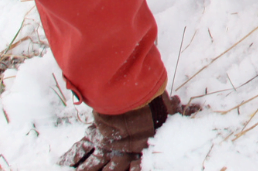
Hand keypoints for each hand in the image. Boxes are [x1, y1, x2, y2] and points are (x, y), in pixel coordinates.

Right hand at [60, 92, 198, 170]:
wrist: (137, 94)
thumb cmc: (158, 102)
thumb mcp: (173, 110)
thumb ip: (182, 111)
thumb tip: (196, 108)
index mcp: (141, 151)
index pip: (137, 169)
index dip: (133, 169)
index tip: (132, 168)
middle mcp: (123, 154)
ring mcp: (107, 146)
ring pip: (91, 167)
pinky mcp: (95, 135)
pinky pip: (80, 150)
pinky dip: (70, 159)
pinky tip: (61, 165)